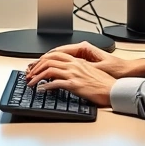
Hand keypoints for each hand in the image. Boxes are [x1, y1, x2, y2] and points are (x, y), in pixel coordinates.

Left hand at [27, 41, 144, 79]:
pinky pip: (56, 83)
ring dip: (37, 76)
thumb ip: (78, 69)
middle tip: (29, 74)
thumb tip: (67, 73)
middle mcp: (75, 65)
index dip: (43, 59)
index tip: (35, 66)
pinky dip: (46, 86)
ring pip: (50, 70)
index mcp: (78, 61)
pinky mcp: (75, 85)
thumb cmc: (105, 83)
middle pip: (49, 60)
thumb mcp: (90, 71)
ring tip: (31, 83)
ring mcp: (74, 74)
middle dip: (36, 66)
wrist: (115, 90)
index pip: (56, 55)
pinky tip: (41, 89)